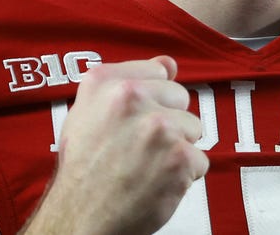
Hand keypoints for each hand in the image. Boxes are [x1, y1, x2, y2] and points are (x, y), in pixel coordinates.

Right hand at [19, 55, 208, 234]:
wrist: (80, 217)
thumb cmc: (83, 168)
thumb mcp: (88, 112)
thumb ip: (129, 80)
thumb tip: (169, 63)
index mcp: (105, 82)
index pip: (159, 73)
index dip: (152, 100)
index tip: (135, 121)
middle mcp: (131, 98)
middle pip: (180, 98)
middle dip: (168, 122)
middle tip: (139, 148)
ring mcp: (158, 127)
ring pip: (193, 128)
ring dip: (177, 149)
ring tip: (146, 166)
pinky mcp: (179, 157)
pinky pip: (199, 160)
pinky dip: (184, 176)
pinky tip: (156, 182)